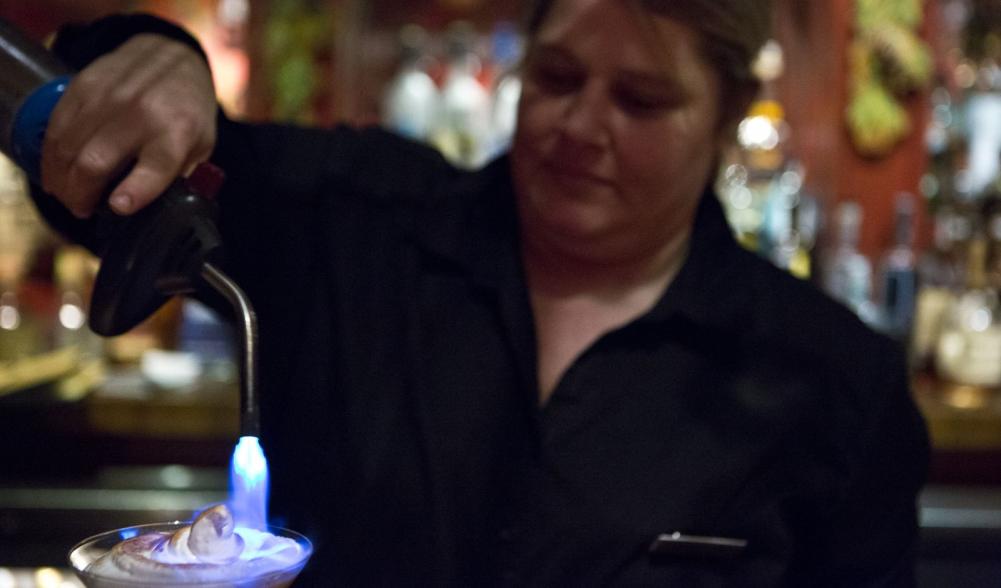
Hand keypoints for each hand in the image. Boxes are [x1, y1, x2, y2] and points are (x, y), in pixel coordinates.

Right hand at [40, 33, 216, 217]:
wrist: (172, 55)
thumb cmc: (187, 110)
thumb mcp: (200, 145)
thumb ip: (181, 177)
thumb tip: (163, 210)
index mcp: (175, 134)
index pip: (153, 168)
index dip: (133, 192)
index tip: (117, 207)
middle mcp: (140, 114)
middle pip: (95, 164)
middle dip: (81, 196)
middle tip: (82, 210)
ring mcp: (108, 98)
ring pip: (68, 149)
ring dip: (62, 180)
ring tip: (68, 195)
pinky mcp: (83, 86)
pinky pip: (56, 127)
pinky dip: (51, 155)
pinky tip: (57, 171)